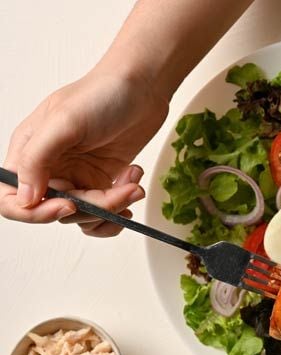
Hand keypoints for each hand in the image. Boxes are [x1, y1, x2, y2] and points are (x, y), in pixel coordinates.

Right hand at [0, 69, 167, 235]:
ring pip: (86, 216)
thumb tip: (26, 197)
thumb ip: (38, 158)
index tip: (69, 205)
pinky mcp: (102, 180)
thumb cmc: (102, 94)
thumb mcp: (64, 122)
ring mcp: (78, 176)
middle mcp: (51, 168)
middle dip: (93, 207)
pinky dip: (121, 207)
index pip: (12, 198)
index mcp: (29, 152)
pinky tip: (133, 186)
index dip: (35, 212)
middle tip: (120, 190)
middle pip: (58, 212)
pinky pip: (105, 212)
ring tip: (133, 184)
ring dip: (112, 208)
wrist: (143, 88)